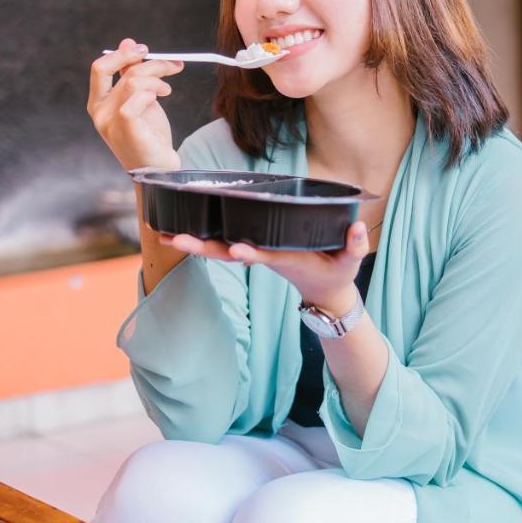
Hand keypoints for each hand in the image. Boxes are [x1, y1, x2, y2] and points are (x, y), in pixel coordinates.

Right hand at [88, 38, 185, 171]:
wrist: (159, 168)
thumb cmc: (148, 135)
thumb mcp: (140, 99)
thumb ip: (131, 74)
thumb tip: (128, 42)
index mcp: (98, 103)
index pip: (99, 68)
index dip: (121, 54)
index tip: (142, 50)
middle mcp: (100, 113)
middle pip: (123, 72)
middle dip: (150, 63)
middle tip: (170, 65)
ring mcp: (110, 123)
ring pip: (134, 82)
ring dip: (158, 79)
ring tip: (167, 89)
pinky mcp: (126, 130)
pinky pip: (136, 100)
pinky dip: (152, 93)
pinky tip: (162, 98)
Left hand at [163, 221, 370, 314]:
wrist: (323, 293)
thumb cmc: (337, 275)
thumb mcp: (351, 263)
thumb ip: (355, 246)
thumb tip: (357, 229)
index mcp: (286, 260)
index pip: (266, 255)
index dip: (252, 253)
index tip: (236, 249)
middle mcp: (264, 256)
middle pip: (228, 253)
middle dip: (202, 247)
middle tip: (174, 240)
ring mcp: (256, 254)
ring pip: (219, 249)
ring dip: (193, 243)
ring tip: (164, 236)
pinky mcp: (252, 250)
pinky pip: (222, 243)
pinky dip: (201, 238)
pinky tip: (178, 230)